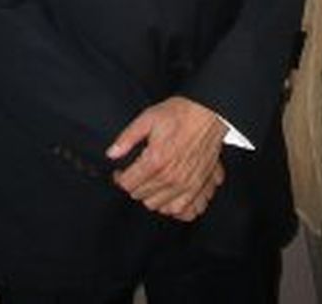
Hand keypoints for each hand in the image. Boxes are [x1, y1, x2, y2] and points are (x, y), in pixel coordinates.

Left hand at [106, 96, 227, 220]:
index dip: (119, 177)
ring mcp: (186, 184)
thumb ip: (127, 138)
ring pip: (157, 205)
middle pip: (140, 195)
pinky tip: (167, 194)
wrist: (209, 113)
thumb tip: (112, 153)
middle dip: (134, 185)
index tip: (121, 172)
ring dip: (150, 196)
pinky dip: (170, 205)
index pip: (127, 183)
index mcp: (155, 160)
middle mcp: (170, 177)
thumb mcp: (148, 118)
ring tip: (151, 182)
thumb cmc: (180, 113)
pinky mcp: (198, 186)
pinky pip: (180, 209)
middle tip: (136, 174)